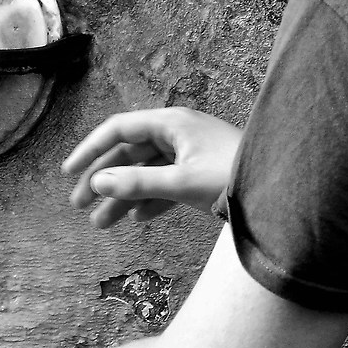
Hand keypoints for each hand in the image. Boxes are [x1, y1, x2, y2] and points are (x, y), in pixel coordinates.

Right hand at [63, 108, 241, 228]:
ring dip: (123, 197)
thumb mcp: (180, 182)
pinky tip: (136, 220)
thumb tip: (98, 182)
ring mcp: (189, 154)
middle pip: (128, 154)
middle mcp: (177, 134)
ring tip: (102, 224)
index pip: (118, 130)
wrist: (278, 190)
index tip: (69, 173)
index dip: (90, 150)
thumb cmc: (232, 176)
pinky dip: (150, 201)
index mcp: (170, 124)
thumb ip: (137, 183)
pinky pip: (166, 186)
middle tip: (80, 206)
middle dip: (103, 180)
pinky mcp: (200, 174)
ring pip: (146, 174)